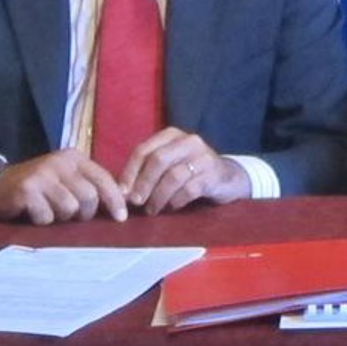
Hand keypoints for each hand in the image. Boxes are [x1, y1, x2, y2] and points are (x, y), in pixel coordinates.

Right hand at [0, 149, 127, 224]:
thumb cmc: (36, 188)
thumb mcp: (65, 180)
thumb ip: (88, 186)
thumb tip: (122, 202)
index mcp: (74, 158)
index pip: (103, 179)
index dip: (115, 200)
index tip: (121, 218)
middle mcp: (60, 162)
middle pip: (89, 197)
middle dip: (83, 214)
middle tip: (69, 217)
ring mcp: (42, 174)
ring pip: (69, 208)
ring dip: (60, 218)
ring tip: (49, 212)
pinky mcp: (26, 189)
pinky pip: (47, 216)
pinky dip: (42, 221)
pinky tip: (33, 214)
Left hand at [118, 127, 252, 213]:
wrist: (226, 178)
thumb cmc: (189, 172)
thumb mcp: (168, 166)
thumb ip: (146, 173)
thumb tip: (121, 193)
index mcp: (171, 135)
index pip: (144, 150)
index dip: (130, 172)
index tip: (122, 193)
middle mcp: (188, 141)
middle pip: (158, 160)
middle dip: (144, 183)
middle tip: (136, 203)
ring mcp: (203, 156)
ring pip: (173, 176)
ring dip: (159, 197)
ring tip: (152, 210)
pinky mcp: (213, 173)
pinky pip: (189, 189)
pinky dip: (176, 201)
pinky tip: (172, 207)